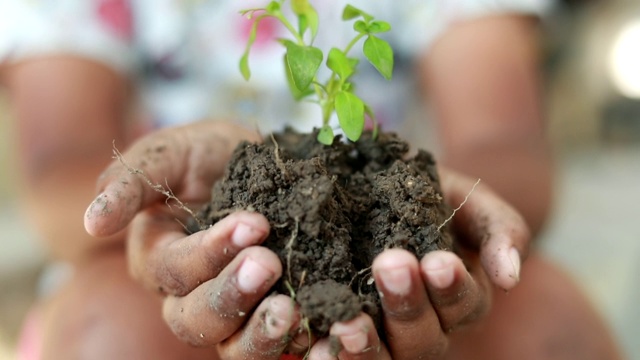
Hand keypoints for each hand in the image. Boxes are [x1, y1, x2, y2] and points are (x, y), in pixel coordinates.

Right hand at [84, 121, 304, 358]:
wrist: (265, 163)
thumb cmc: (211, 156)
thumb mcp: (171, 153)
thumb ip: (133, 180)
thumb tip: (95, 220)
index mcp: (160, 259)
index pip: (172, 272)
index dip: (208, 253)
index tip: (253, 222)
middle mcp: (191, 295)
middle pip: (196, 320)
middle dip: (231, 295)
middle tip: (269, 264)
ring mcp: (235, 313)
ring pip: (234, 347)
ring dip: (262, 333)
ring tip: (292, 310)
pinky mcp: (274, 316)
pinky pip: (281, 346)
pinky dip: (301, 341)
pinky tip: (324, 324)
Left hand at [306, 168, 529, 359]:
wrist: (389, 192)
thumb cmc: (437, 197)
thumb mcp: (471, 202)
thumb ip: (498, 231)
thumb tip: (510, 276)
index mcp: (458, 300)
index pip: (463, 306)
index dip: (452, 289)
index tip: (438, 261)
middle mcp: (422, 327)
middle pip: (422, 340)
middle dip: (408, 307)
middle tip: (390, 265)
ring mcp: (380, 334)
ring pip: (381, 358)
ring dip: (364, 344)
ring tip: (348, 321)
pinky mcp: (339, 327)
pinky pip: (335, 350)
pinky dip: (323, 349)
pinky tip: (309, 334)